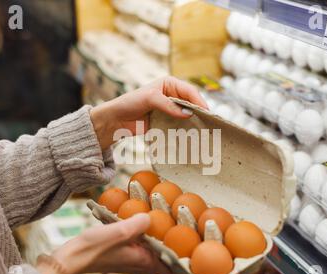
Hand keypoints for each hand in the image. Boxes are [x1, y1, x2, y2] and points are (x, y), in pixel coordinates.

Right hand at [37, 214, 172, 273]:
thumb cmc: (93, 248)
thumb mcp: (119, 231)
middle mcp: (139, 264)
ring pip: (151, 252)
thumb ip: (138, 223)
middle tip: (179, 229)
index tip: (190, 248)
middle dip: (172, 247)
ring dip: (157, 240)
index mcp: (143, 262)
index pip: (171, 270)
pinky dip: (143, 237)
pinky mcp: (121, 253)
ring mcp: (130, 259)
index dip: (182, 262)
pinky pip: (139, 246)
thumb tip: (151, 217)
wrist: (71, 257)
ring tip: (161, 223)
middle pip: (163, 260)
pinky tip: (137, 222)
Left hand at [90, 76, 207, 149]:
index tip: (206, 112)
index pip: (190, 91)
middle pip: (191, 104)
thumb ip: (168, 105)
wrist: (116, 119)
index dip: (199, 101)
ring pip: (187, 116)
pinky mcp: (167, 122)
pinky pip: (180, 126)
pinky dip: (186, 131)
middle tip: (210, 122)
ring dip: (195, 122)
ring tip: (204, 131)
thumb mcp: (150, 99)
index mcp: (170, 84)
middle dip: (200, 112)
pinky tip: (192, 136)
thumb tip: (187, 114)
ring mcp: (170, 110)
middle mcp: (172, 96)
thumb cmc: (131, 102)